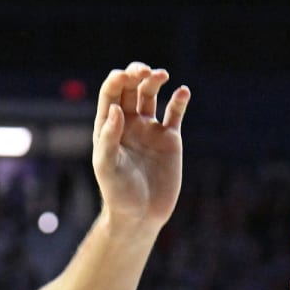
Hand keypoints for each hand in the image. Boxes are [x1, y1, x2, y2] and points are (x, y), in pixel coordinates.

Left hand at [91, 63, 188, 226]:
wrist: (141, 217)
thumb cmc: (118, 194)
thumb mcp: (107, 167)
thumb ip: (109, 138)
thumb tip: (116, 110)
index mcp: (108, 127)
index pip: (111, 93)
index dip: (118, 80)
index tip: (126, 77)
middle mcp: (128, 123)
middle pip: (130, 87)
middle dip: (136, 74)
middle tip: (145, 72)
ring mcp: (149, 129)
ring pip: (151, 94)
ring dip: (155, 80)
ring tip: (161, 75)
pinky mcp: (170, 139)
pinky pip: (175, 113)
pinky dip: (179, 100)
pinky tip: (183, 92)